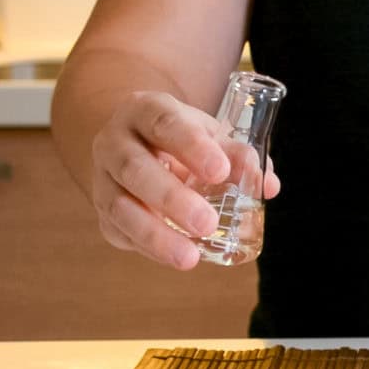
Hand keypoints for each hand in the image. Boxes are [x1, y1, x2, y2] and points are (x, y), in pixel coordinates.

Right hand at [90, 91, 280, 268]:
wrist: (140, 143)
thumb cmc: (183, 138)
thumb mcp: (211, 136)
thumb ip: (239, 156)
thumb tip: (267, 186)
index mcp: (146, 110)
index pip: (164, 122)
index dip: (192, 147)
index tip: (220, 171)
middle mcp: (115, 141)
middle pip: (135, 167)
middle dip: (171, 198)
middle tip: (208, 223)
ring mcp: (103, 176)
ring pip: (118, 206)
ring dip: (154, 234)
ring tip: (189, 257)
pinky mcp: (102, 210)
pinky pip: (118, 231)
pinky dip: (147, 247)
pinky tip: (175, 256)